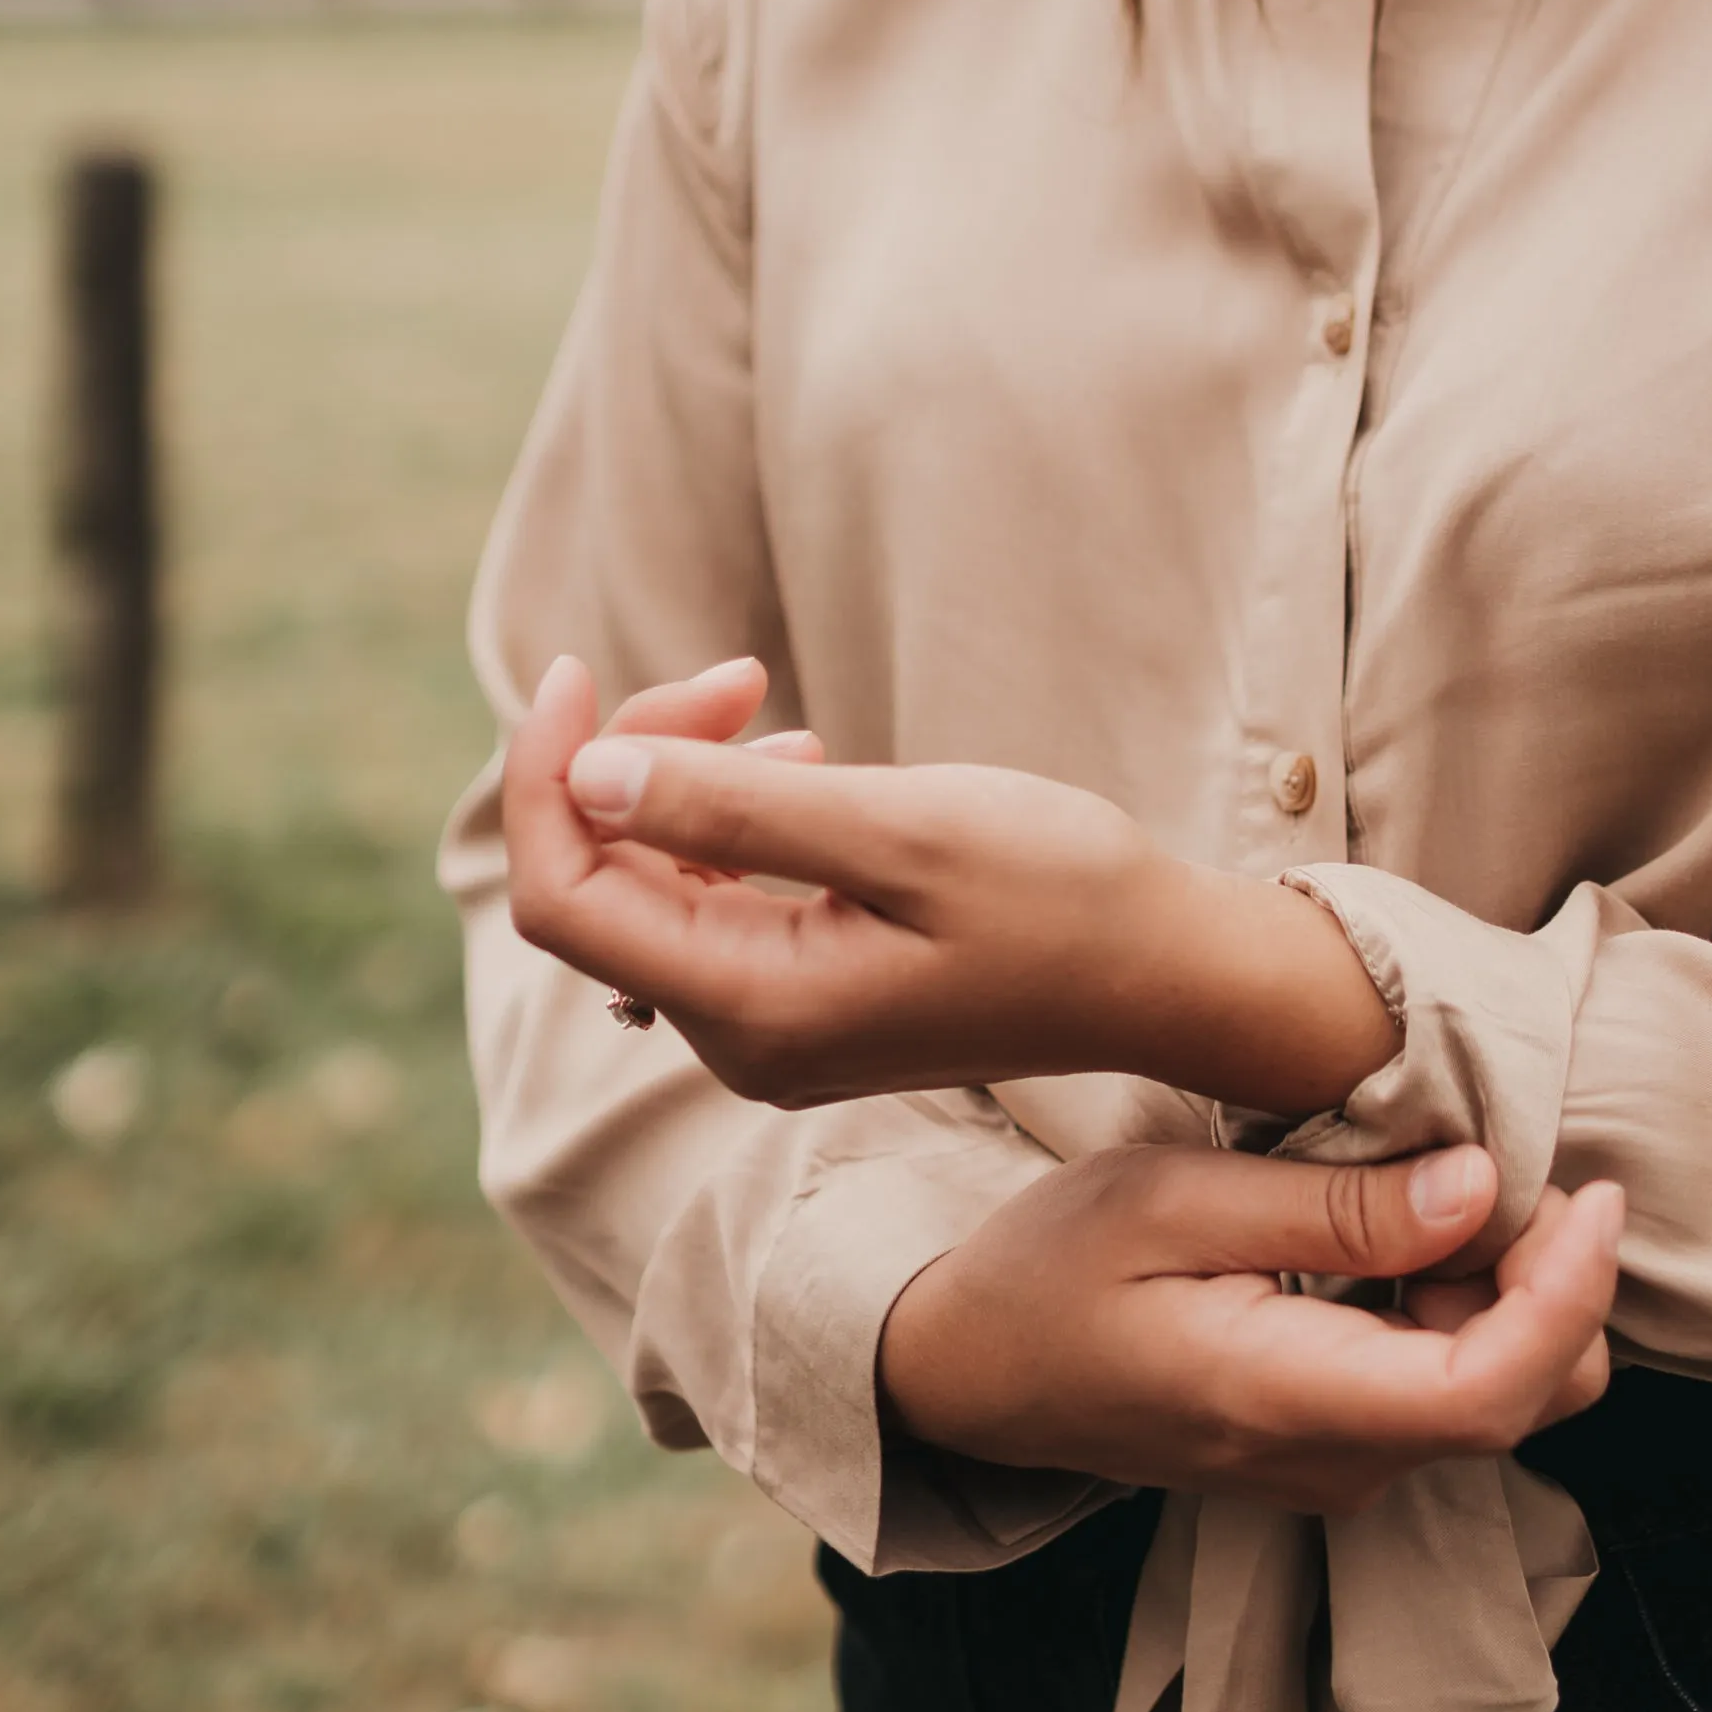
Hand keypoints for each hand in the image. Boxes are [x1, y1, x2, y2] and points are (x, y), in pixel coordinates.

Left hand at [501, 660, 1394, 1115]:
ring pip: (660, 889)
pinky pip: (719, 907)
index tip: (578, 670)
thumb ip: (734, 811)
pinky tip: (809, 775)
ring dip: (690, 787)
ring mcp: (773, 1029)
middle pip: (606, 885)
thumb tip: (586, 775)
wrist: (1167, 970)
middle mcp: (741, 1040)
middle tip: (739, 676)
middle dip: (637, 761)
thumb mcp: (900, 829)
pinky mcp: (809, 1002)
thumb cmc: (1056, 891)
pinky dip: (735, 827)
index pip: (565, 898)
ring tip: (783, 719)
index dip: (545, 777)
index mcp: (751, 1010)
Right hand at [877, 1140, 1622, 1513]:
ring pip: (1498, 1396)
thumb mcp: (1176, 1200)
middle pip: (1525, 1398)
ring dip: (1512, 1290)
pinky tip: (1404, 1231)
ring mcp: (1336, 1470)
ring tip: (1435, 1185)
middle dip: (1554, 1280)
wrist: (974, 1371)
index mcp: (1289, 1403)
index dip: (1568, 1295)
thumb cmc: (1054, 1270)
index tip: (1591, 1193)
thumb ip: (1335, 1207)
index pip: (1490, 1392)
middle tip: (1509, 1160)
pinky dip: (1465, 1307)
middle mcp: (1333, 1464)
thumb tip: (1479, 1186)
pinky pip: (1446, 1391)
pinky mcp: (1333, 1450)